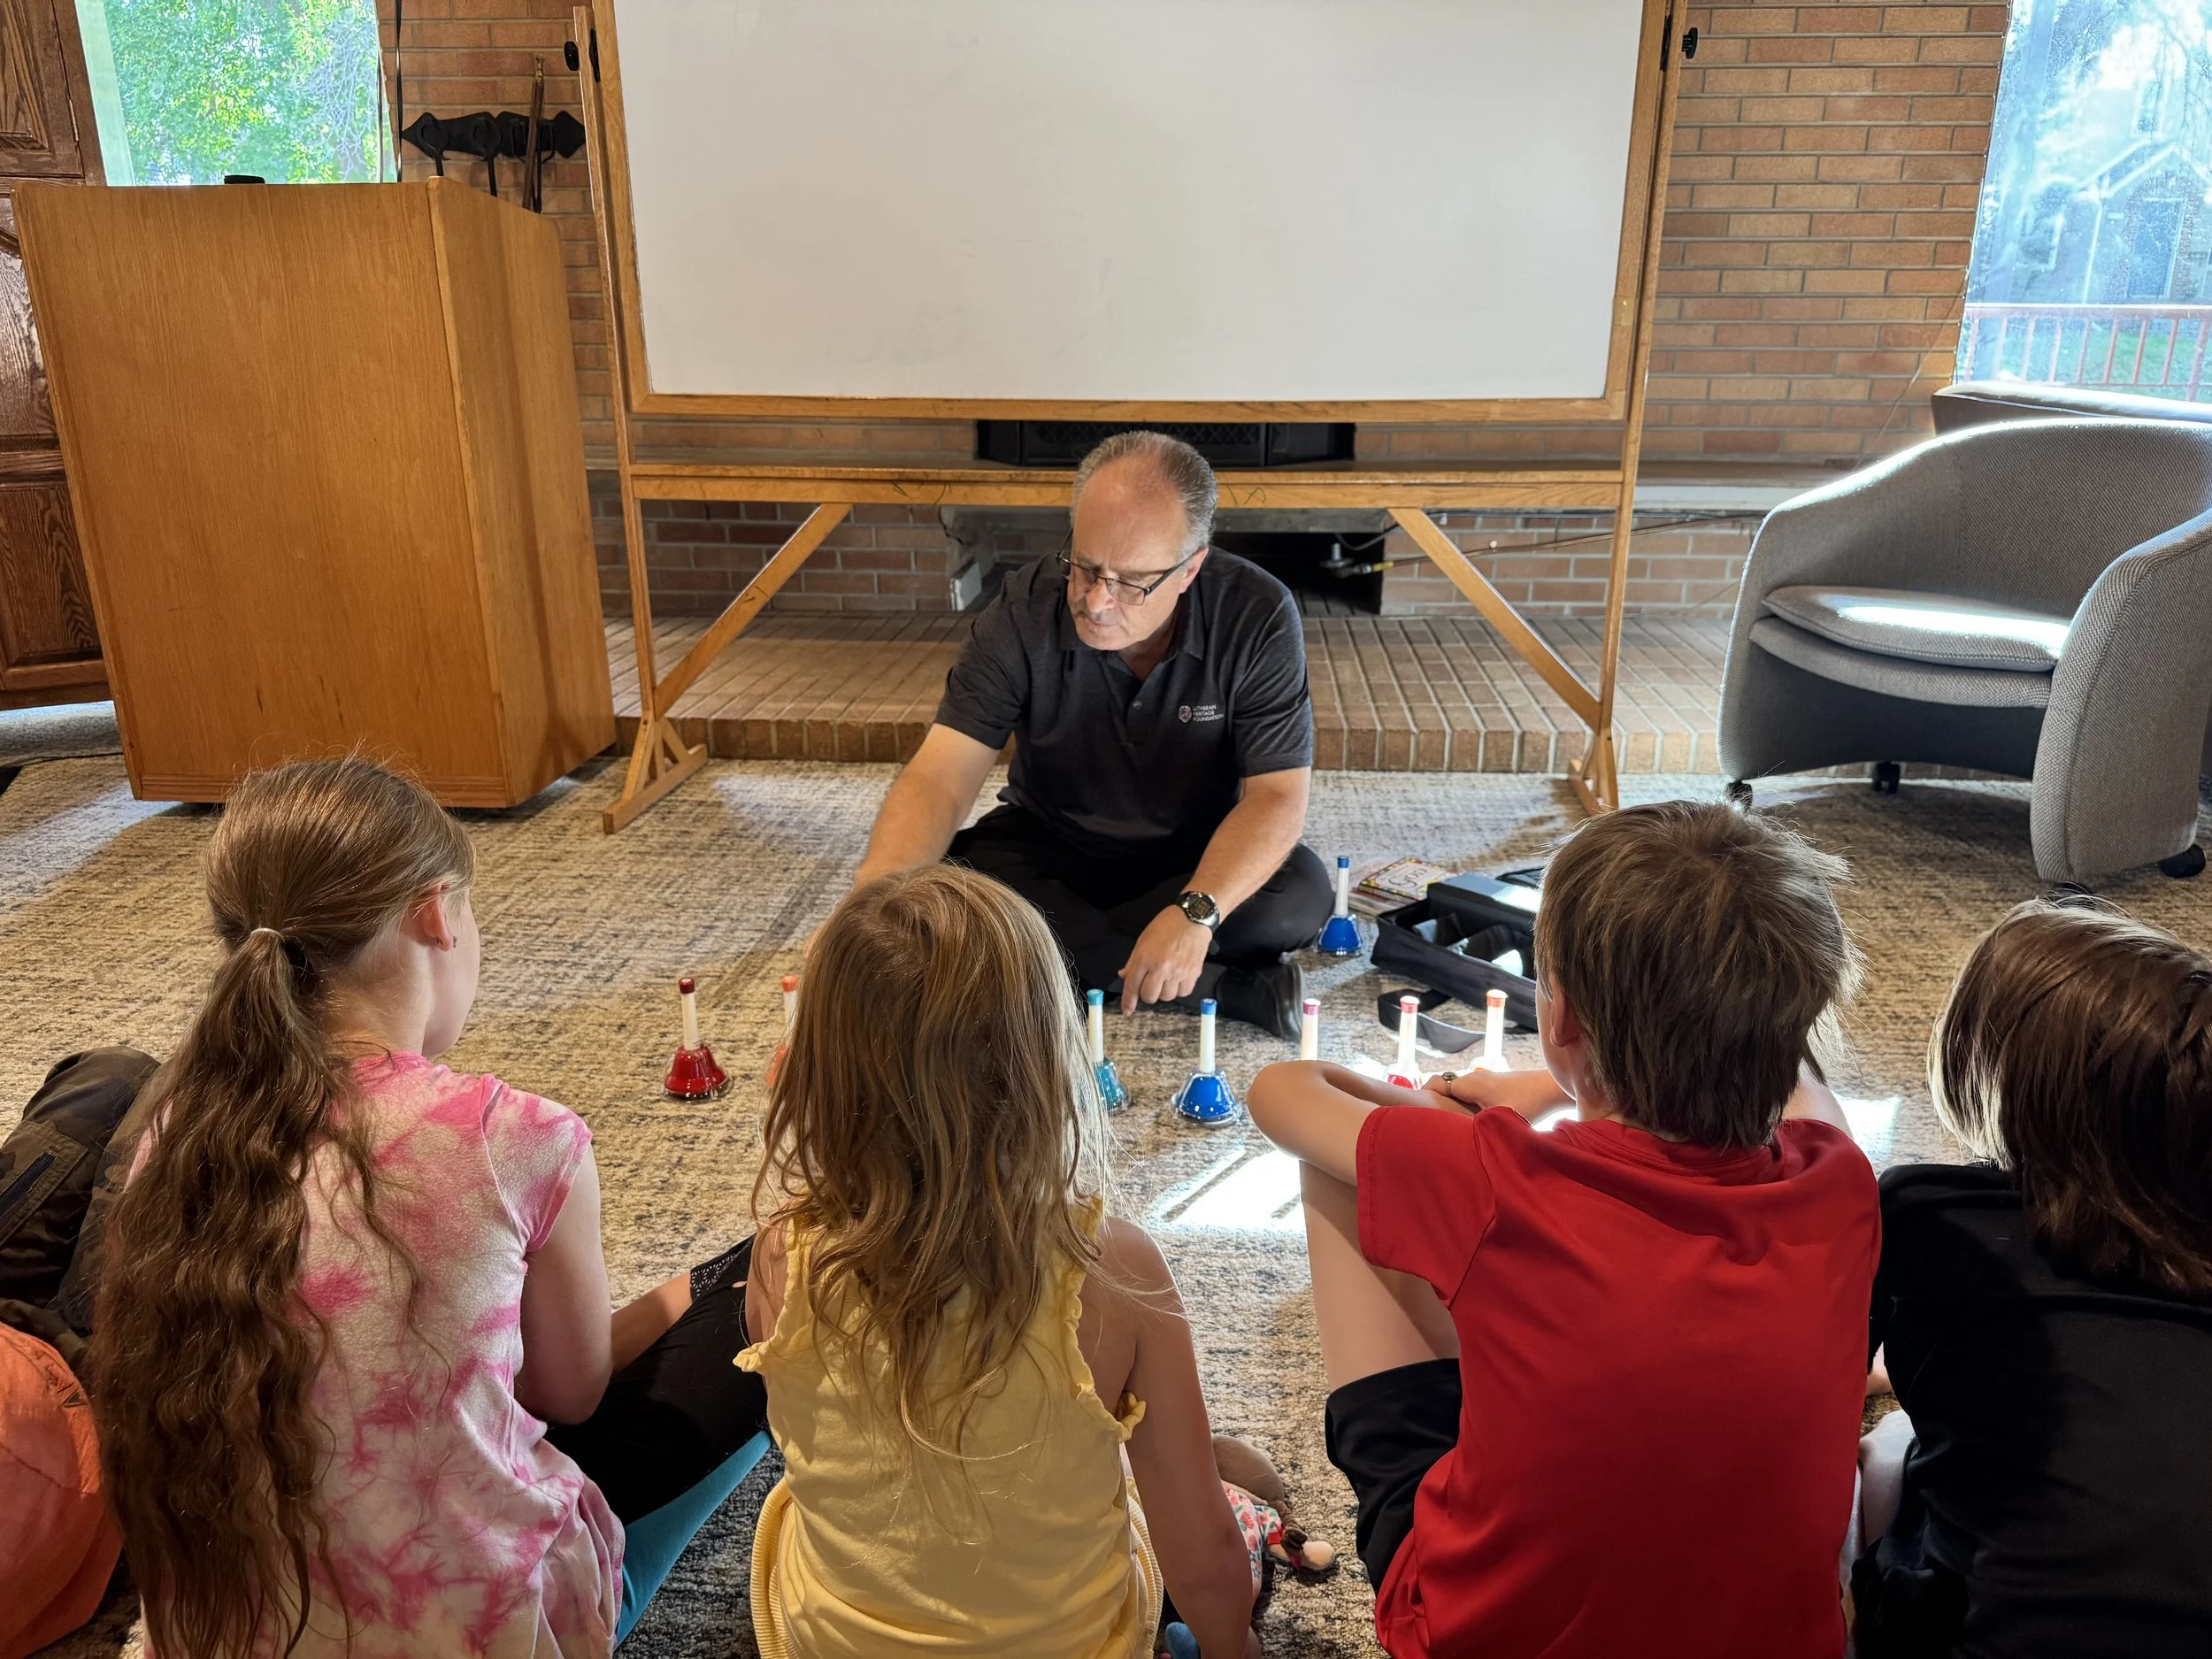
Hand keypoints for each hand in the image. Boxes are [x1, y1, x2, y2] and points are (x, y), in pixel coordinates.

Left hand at [1119, 908, 1212, 1013]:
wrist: (1193, 918)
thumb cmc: (1166, 926)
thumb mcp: (1143, 940)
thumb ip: (1133, 962)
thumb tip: (1124, 977)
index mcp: (1144, 958)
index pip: (1132, 986)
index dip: (1128, 1001)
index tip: (1127, 1011)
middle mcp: (1161, 968)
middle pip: (1150, 996)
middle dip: (1148, 993)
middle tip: (1151, 983)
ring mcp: (1178, 972)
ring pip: (1167, 997)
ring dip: (1164, 991)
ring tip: (1167, 978)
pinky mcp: (1193, 974)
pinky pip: (1183, 993)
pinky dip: (1179, 989)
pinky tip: (1178, 978)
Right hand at [1421, 1067, 1571, 1120]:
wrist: (1555, 1087)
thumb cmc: (1530, 1102)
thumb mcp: (1500, 1120)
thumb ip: (1476, 1130)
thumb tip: (1457, 1147)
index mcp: (1471, 1083)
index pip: (1436, 1084)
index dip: (1425, 1098)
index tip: (1422, 1117)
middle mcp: (1475, 1077)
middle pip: (1445, 1088)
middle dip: (1438, 1105)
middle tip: (1436, 1127)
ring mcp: (1486, 1079)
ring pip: (1460, 1092)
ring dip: (1455, 1107)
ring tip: (1455, 1128)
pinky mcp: (1496, 1085)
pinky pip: (1472, 1094)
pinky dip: (1468, 1106)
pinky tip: (1476, 1124)